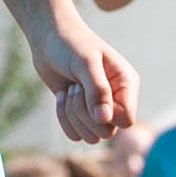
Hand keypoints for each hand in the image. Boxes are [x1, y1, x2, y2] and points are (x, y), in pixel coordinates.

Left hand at [54, 28, 137, 144]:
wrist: (48, 39)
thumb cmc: (71, 44)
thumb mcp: (85, 63)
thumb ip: (97, 90)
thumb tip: (104, 119)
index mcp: (126, 84)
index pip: (126, 120)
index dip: (107, 115)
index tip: (89, 93)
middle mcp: (116, 99)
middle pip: (107, 133)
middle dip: (83, 113)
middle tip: (75, 87)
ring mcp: (99, 108)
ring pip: (91, 137)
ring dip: (73, 115)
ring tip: (69, 89)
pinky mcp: (81, 114)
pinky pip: (75, 135)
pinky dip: (64, 119)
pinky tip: (61, 96)